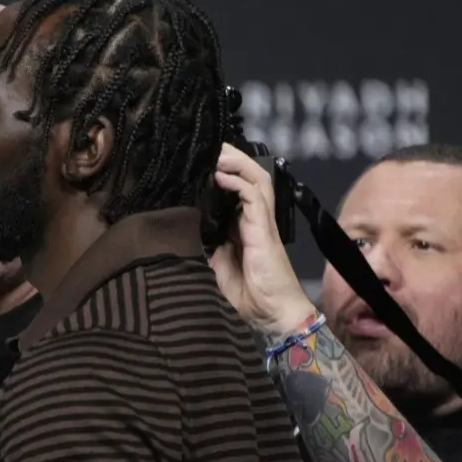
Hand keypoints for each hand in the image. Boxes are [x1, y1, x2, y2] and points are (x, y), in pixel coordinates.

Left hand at [209, 143, 316, 336]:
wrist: (273, 315)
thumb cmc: (248, 294)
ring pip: (255, 180)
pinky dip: (238, 182)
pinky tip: (220, 175)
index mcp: (242, 226)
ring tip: (217, 151)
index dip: (222, 172)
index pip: (235, 189)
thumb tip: (188, 232)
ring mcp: (261, 223)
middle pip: (248, 177)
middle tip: (210, 145)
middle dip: (231, 158)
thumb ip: (207, 245)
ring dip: (236, 163)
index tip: (200, 160)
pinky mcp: (264, 230)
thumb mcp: (217, 266)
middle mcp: (254, 219)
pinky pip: (254, 197)